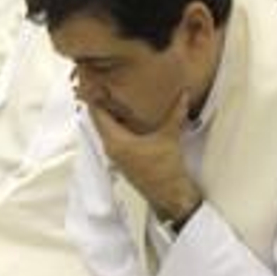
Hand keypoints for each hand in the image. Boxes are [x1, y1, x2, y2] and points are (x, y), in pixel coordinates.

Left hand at [88, 91, 200, 224]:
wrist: (169, 195)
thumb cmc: (165, 171)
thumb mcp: (169, 137)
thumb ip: (175, 113)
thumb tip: (182, 94)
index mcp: (115, 141)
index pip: (97, 114)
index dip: (95, 96)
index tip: (94, 80)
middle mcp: (111, 147)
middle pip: (99, 119)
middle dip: (102, 101)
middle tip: (106, 81)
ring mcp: (116, 154)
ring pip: (106, 127)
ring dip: (110, 112)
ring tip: (117, 94)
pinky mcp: (123, 158)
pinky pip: (114, 135)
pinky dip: (117, 123)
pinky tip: (129, 115)